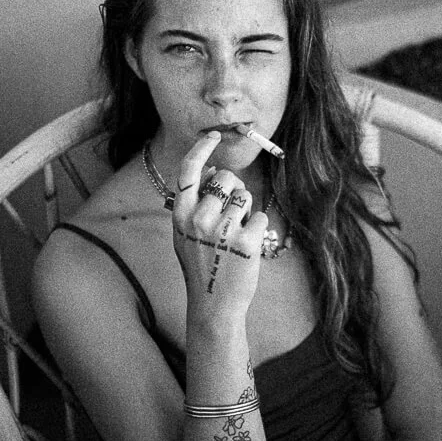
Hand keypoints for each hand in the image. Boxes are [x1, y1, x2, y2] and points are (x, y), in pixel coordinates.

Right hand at [171, 132, 269, 321]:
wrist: (212, 305)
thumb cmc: (202, 264)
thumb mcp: (187, 233)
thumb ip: (195, 203)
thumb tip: (216, 169)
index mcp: (181, 214)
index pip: (189, 170)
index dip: (202, 148)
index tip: (214, 135)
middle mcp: (198, 218)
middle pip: (226, 178)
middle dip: (234, 189)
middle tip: (230, 216)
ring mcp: (222, 229)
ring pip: (246, 196)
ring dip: (246, 211)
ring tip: (236, 235)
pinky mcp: (246, 242)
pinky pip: (261, 216)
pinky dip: (259, 229)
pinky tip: (247, 247)